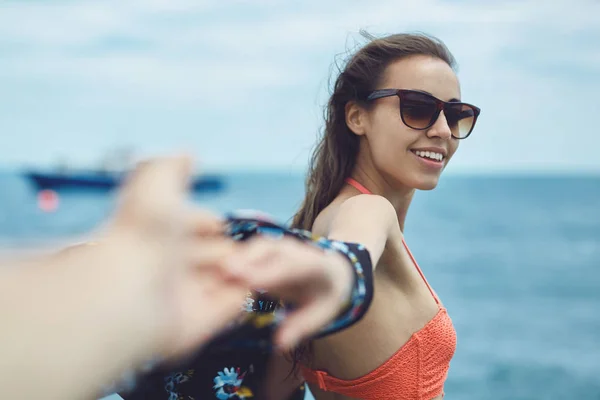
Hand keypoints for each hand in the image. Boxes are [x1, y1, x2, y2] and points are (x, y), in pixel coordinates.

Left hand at [99, 155, 247, 360]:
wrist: (129, 290)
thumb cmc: (143, 234)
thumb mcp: (156, 185)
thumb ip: (171, 166)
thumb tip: (187, 152)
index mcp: (161, 235)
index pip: (191, 227)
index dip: (208, 221)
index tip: (219, 223)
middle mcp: (172, 266)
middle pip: (210, 253)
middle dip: (228, 248)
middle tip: (240, 247)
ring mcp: (185, 296)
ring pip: (223, 278)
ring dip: (240, 268)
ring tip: (250, 262)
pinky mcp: (198, 323)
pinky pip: (229, 305)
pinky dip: (243, 292)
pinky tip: (252, 281)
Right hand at [221, 237, 353, 349]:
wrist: (330, 271)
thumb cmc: (323, 297)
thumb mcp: (320, 314)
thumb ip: (300, 327)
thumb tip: (280, 345)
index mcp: (316, 266)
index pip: (293, 267)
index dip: (271, 272)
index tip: (248, 281)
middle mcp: (295, 250)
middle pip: (270, 250)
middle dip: (248, 260)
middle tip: (223, 274)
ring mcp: (278, 245)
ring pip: (255, 247)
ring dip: (234, 257)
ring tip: (210, 273)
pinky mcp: (264, 247)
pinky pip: (246, 249)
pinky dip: (229, 257)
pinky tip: (208, 271)